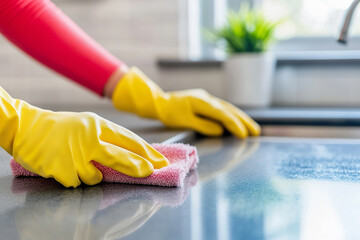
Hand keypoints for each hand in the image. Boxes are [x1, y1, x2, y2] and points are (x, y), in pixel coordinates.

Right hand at [0, 87, 168, 187]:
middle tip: (149, 172)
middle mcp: (88, 138)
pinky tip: (63, 166)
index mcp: (96, 125)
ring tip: (77, 161)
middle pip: (120, 157)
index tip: (159, 160)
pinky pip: (76, 183)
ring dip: (91, 174)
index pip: (128, 139)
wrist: (26, 127)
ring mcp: (74, 155)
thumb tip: (133, 154)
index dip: (146, 151)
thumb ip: (107, 138)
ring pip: (96, 177)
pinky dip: (73, 178)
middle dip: (137, 167)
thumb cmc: (60, 127)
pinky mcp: (61, 169)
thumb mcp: (86, 124)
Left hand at [112, 67, 260, 137]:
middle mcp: (207, 98)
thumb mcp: (184, 120)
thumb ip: (202, 125)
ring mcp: (207, 99)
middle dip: (244, 121)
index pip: (222, 114)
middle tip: (256, 132)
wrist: (160, 102)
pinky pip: (222, 109)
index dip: (234, 124)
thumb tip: (220, 131)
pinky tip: (238, 122)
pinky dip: (232, 116)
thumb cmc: (170, 112)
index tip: (243, 135)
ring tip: (252, 128)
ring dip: (241, 118)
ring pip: (228, 108)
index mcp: (202, 102)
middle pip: (229, 109)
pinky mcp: (206, 102)